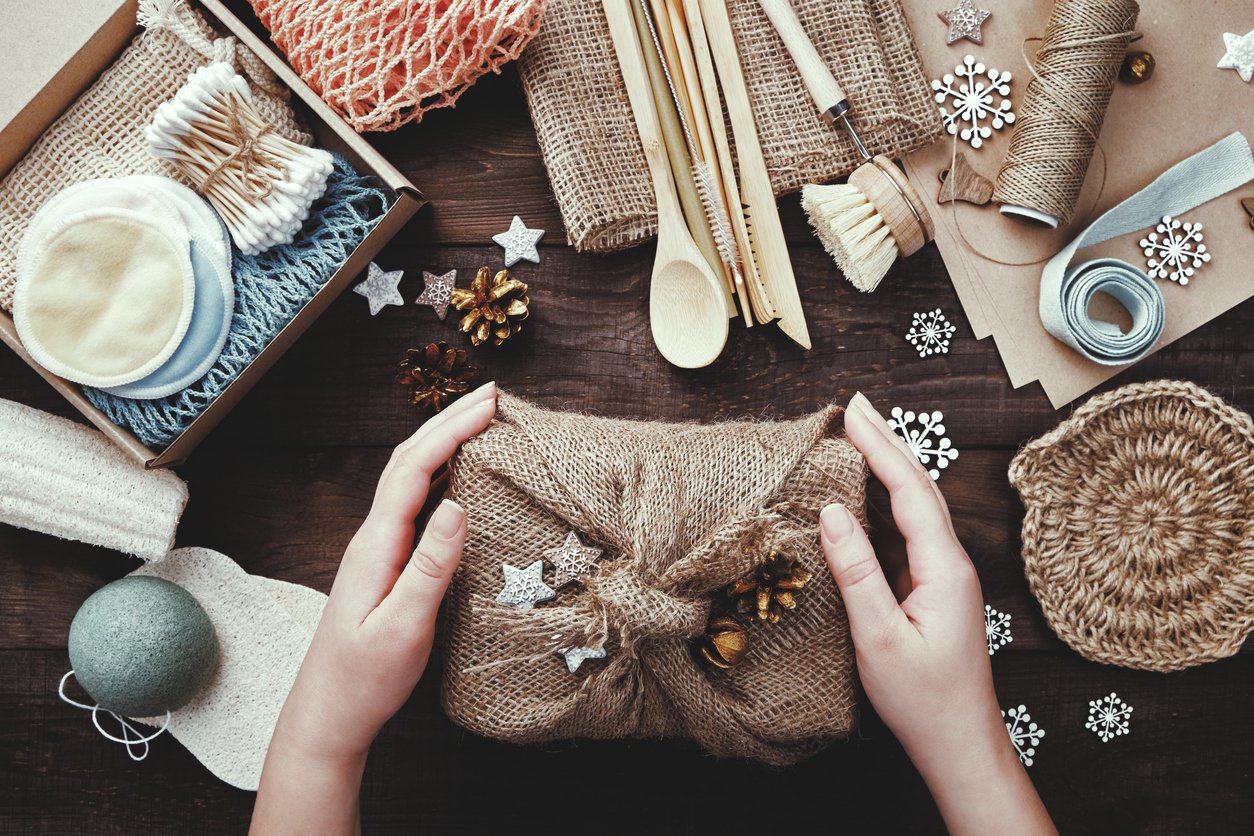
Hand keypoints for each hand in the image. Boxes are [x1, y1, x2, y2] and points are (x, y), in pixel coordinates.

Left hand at [252, 382, 496, 834]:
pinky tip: (458, 476)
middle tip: (492, 394)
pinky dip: (439, 473)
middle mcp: (373, 537)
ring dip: (443, 441)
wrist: (328, 714)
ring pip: (410, 478)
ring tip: (480, 420)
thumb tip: (457, 504)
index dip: (452, 430)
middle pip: (409, 461)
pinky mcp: (386, 564)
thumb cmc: (365, 679)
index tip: (490, 405)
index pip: (415, 470)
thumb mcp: (404, 628)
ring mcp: (377, 549)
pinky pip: (413, 503)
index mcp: (376, 546)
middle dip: (448, 421)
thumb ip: (430, 568)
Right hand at [820, 393, 1053, 835]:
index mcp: (944, 569)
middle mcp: (951, 563)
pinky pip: (909, 529)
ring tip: (861, 432)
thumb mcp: (878, 637)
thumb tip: (832, 512)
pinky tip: (868, 492)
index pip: (910, 491)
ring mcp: (944, 575)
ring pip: (918, 506)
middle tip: (856, 404)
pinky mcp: (933, 589)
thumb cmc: (921, 698)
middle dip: (888, 441)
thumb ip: (857, 572)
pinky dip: (888, 498)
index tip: (853, 413)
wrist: (959, 742)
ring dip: (890, 465)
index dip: (881, 448)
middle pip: (920, 487)